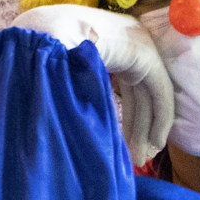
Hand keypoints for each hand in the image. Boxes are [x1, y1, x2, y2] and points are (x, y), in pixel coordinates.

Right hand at [13, 4, 174, 164]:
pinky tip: (156, 144)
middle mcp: (122, 45)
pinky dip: (160, 120)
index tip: (120, 143)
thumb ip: (71, 99)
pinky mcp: (146, 56)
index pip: (121, 86)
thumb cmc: (39, 63)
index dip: (124, 117)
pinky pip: (160, 93)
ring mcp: (137, 47)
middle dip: (135, 128)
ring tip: (140, 159)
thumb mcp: (56, 84)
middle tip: (134, 157)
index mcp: (101, 47)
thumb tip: (75, 128)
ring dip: (145, 130)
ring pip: (148, 97)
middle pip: (135, 94)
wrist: (44, 41)